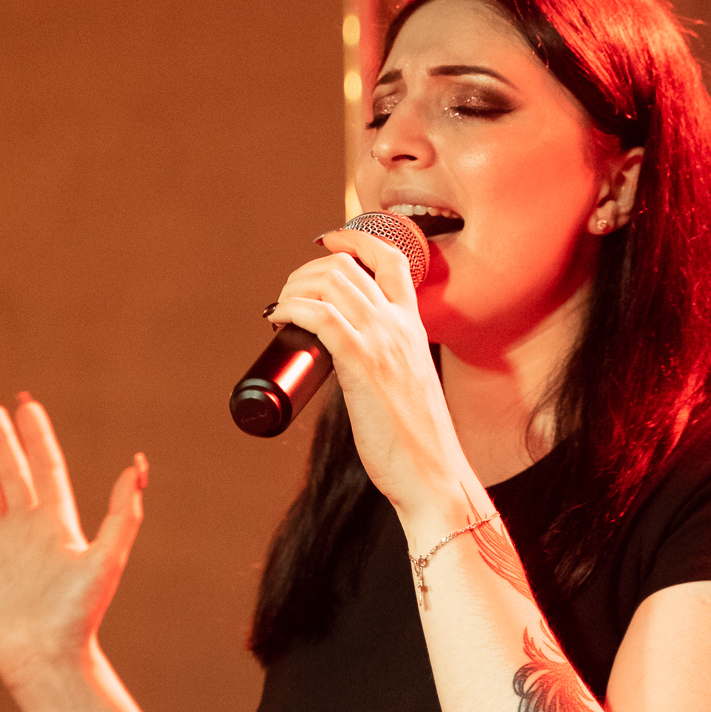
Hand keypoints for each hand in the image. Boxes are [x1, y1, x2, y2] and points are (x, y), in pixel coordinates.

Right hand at [0, 395, 144, 694]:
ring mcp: (2, 549)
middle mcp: (29, 530)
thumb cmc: (80, 615)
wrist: (47, 658)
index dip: (36, 436)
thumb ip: (122, 513)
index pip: (46, 467)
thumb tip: (136, 466)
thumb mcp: (107, 559)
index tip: (25, 404)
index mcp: (59, 524)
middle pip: (13, 473)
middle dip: (2, 440)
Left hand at [270, 228, 470, 526]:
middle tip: (288, 293)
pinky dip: (292, 307)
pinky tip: (277, 317)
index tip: (328, 242)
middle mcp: (399, 326)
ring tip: (280, 306)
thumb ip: (389, 364)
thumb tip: (352, 366)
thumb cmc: (416, 440)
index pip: (393, 260)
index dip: (356, 239)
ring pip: (330, 283)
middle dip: (308, 269)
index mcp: (414, 327)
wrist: (433, 472)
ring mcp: (382, 341)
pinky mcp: (362, 363)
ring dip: (294, 286)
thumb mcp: (408, 384)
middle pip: (348, 267)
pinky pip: (320, 316)